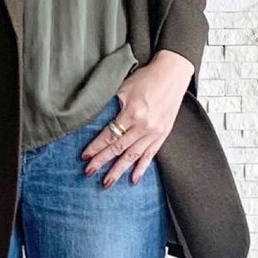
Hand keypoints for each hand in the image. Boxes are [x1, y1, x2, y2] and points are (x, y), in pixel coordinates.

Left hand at [80, 50, 193, 185]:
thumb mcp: (124, 88)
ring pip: (132, 156)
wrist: (173, 74)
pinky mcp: (162, 135)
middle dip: (102, 162)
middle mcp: (143, 126)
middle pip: (118, 149)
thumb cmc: (146, 78)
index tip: (84, 157)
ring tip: (107, 183)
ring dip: (118, 171)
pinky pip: (150, 156)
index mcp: (132, 113)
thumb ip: (111, 105)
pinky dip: (141, 169)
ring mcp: (154, 132)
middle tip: (89, 173)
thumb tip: (95, 119)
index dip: (96, 147)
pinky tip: (132, 180)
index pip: (109, 135)